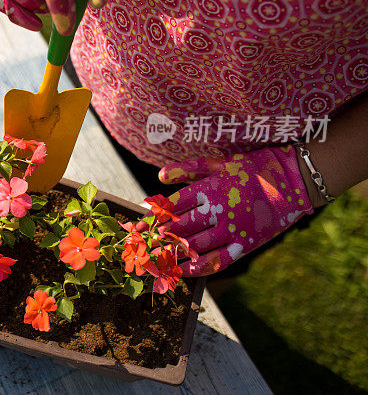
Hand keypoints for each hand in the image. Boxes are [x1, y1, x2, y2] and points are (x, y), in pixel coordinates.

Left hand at [157, 146, 314, 275]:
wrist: (294, 181)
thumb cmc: (253, 168)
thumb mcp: (220, 163)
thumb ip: (189, 169)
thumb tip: (160, 177)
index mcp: (210, 188)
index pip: (173, 205)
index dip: (154, 217)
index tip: (140, 225)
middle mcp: (219, 210)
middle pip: (180, 227)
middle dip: (159, 237)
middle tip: (142, 245)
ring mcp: (233, 229)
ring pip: (195, 246)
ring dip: (172, 254)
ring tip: (155, 259)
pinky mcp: (246, 244)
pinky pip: (218, 261)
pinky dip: (198, 268)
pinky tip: (181, 271)